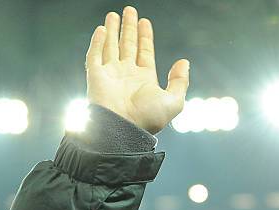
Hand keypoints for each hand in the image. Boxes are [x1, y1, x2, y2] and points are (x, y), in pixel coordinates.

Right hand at [85, 6, 189, 134]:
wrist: (123, 129)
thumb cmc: (147, 118)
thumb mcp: (174, 102)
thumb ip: (180, 82)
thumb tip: (184, 62)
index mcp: (144, 80)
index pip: (145, 53)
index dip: (145, 37)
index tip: (145, 22)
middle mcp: (127, 76)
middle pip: (128, 46)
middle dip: (129, 28)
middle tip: (129, 11)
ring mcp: (111, 75)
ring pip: (110, 47)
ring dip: (112, 30)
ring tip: (113, 15)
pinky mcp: (96, 77)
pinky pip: (95, 55)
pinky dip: (97, 42)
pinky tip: (101, 29)